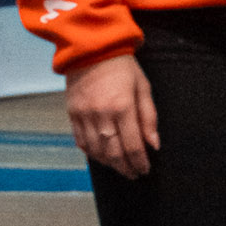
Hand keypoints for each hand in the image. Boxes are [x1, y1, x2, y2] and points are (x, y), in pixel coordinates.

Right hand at [68, 53, 159, 179]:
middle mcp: (101, 115)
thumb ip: (149, 118)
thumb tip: (153, 145)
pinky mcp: (71, 114)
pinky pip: (80, 141)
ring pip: (96, 151)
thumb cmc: (123, 67)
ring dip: (109, 164)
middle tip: (134, 175)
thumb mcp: (144, 88)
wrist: (91, 50)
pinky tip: (101, 157)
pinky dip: (91, 153)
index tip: (145, 170)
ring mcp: (83, 116)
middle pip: (113, 153)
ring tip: (120, 168)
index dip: (140, 162)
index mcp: (122, 107)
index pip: (133, 145)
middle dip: (125, 167)